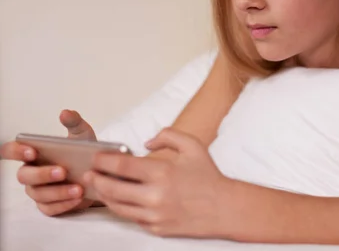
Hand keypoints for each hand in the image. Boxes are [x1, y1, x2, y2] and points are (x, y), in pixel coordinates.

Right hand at [0, 110, 96, 215]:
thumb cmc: (83, 153)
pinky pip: (50, 208)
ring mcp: (38, 191)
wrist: (99, 174)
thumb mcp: (82, 135)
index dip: (16, 151)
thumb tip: (65, 113)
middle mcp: (31, 173)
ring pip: (39, 194)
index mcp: (33, 154)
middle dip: (43, 174)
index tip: (32, 151)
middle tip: (63, 171)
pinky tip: (78, 198)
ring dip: (59, 191)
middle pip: (24, 176)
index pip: (10, 151)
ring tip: (78, 188)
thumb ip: (74, 122)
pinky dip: (64, 204)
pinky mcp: (49, 206)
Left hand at [83, 127, 231, 237]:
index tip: (97, 157)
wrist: (224, 208)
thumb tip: (145, 142)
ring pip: (117, 206)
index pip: (122, 165)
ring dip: (104, 195)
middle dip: (96, 179)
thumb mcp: (193, 145)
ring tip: (99, 186)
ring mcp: (154, 214)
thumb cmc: (208, 176)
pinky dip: (123, 208)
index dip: (104, 160)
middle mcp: (155, 195)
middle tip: (89, 173)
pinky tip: (120, 199)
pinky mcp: (156, 228)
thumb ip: (168, 135)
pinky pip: (132, 218)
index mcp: (162, 172)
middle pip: (112, 188)